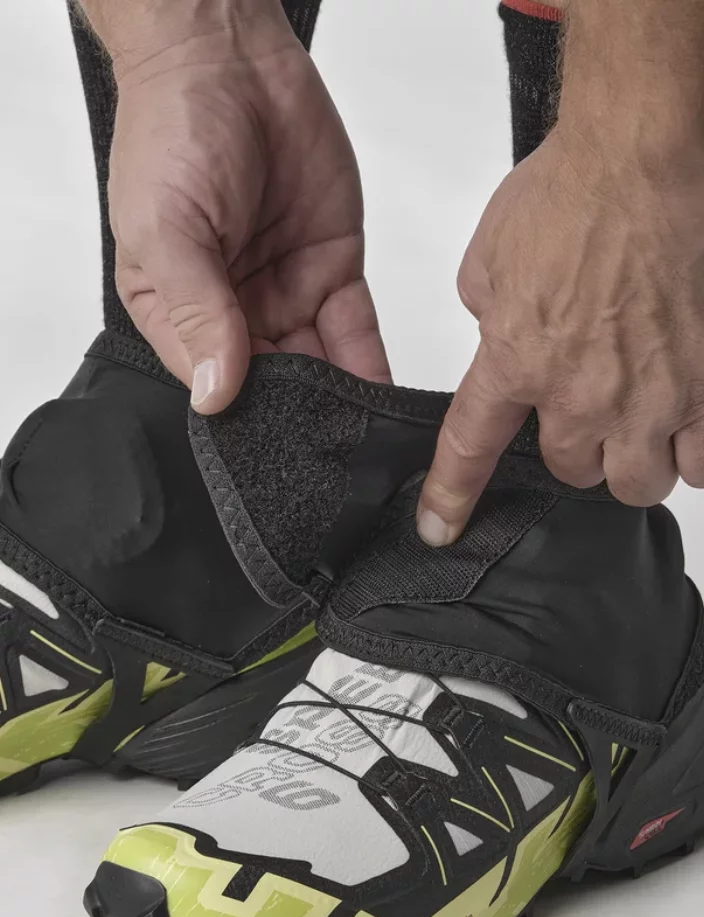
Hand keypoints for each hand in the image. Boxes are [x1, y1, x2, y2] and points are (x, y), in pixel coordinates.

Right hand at [108, 10, 389, 411]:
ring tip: (367, 442)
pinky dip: (371, 365)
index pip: (214, 383)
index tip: (282, 450)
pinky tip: (385, 401)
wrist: (231, 58)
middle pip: (274, 384)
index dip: (249, 417)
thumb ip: (197, 311)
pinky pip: (355, 331)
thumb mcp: (167, 230)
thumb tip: (215, 390)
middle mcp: (234, 312)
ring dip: (343, 402)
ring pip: (320, 366)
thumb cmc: (175, 133)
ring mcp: (285, 293)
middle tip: (338, 456)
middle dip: (304, 420)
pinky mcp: (332, 271)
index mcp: (179, 313)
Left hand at [417, 123, 703, 546]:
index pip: (470, 450)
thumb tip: (499, 330)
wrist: (640, 158)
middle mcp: (583, 394)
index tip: (439, 527)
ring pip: (641, 481)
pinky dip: (694, 450)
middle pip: (576, 473)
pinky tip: (687, 419)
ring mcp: (653, 394)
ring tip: (641, 424)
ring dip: (636, 460)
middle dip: (578, 451)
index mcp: (517, 363)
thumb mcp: (490, 260)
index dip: (450, 497)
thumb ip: (489, 315)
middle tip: (588, 414)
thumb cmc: (569, 191)